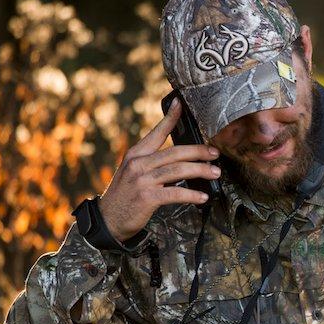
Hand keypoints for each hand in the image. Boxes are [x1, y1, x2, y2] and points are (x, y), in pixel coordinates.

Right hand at [98, 98, 219, 240]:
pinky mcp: (147, 198)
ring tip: (215, 172)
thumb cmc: (125, 196)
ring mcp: (142, 180)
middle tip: (214, 153)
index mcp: (135, 155)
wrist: (108, 220)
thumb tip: (182, 159)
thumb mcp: (133, 173)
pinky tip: (203, 196)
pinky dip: (192, 195)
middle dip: (198, 151)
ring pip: (178, 170)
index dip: (170, 117)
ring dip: (200, 170)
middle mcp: (138, 164)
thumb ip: (152, 162)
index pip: (156, 132)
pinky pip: (175, 193)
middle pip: (175, 152)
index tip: (181, 104)